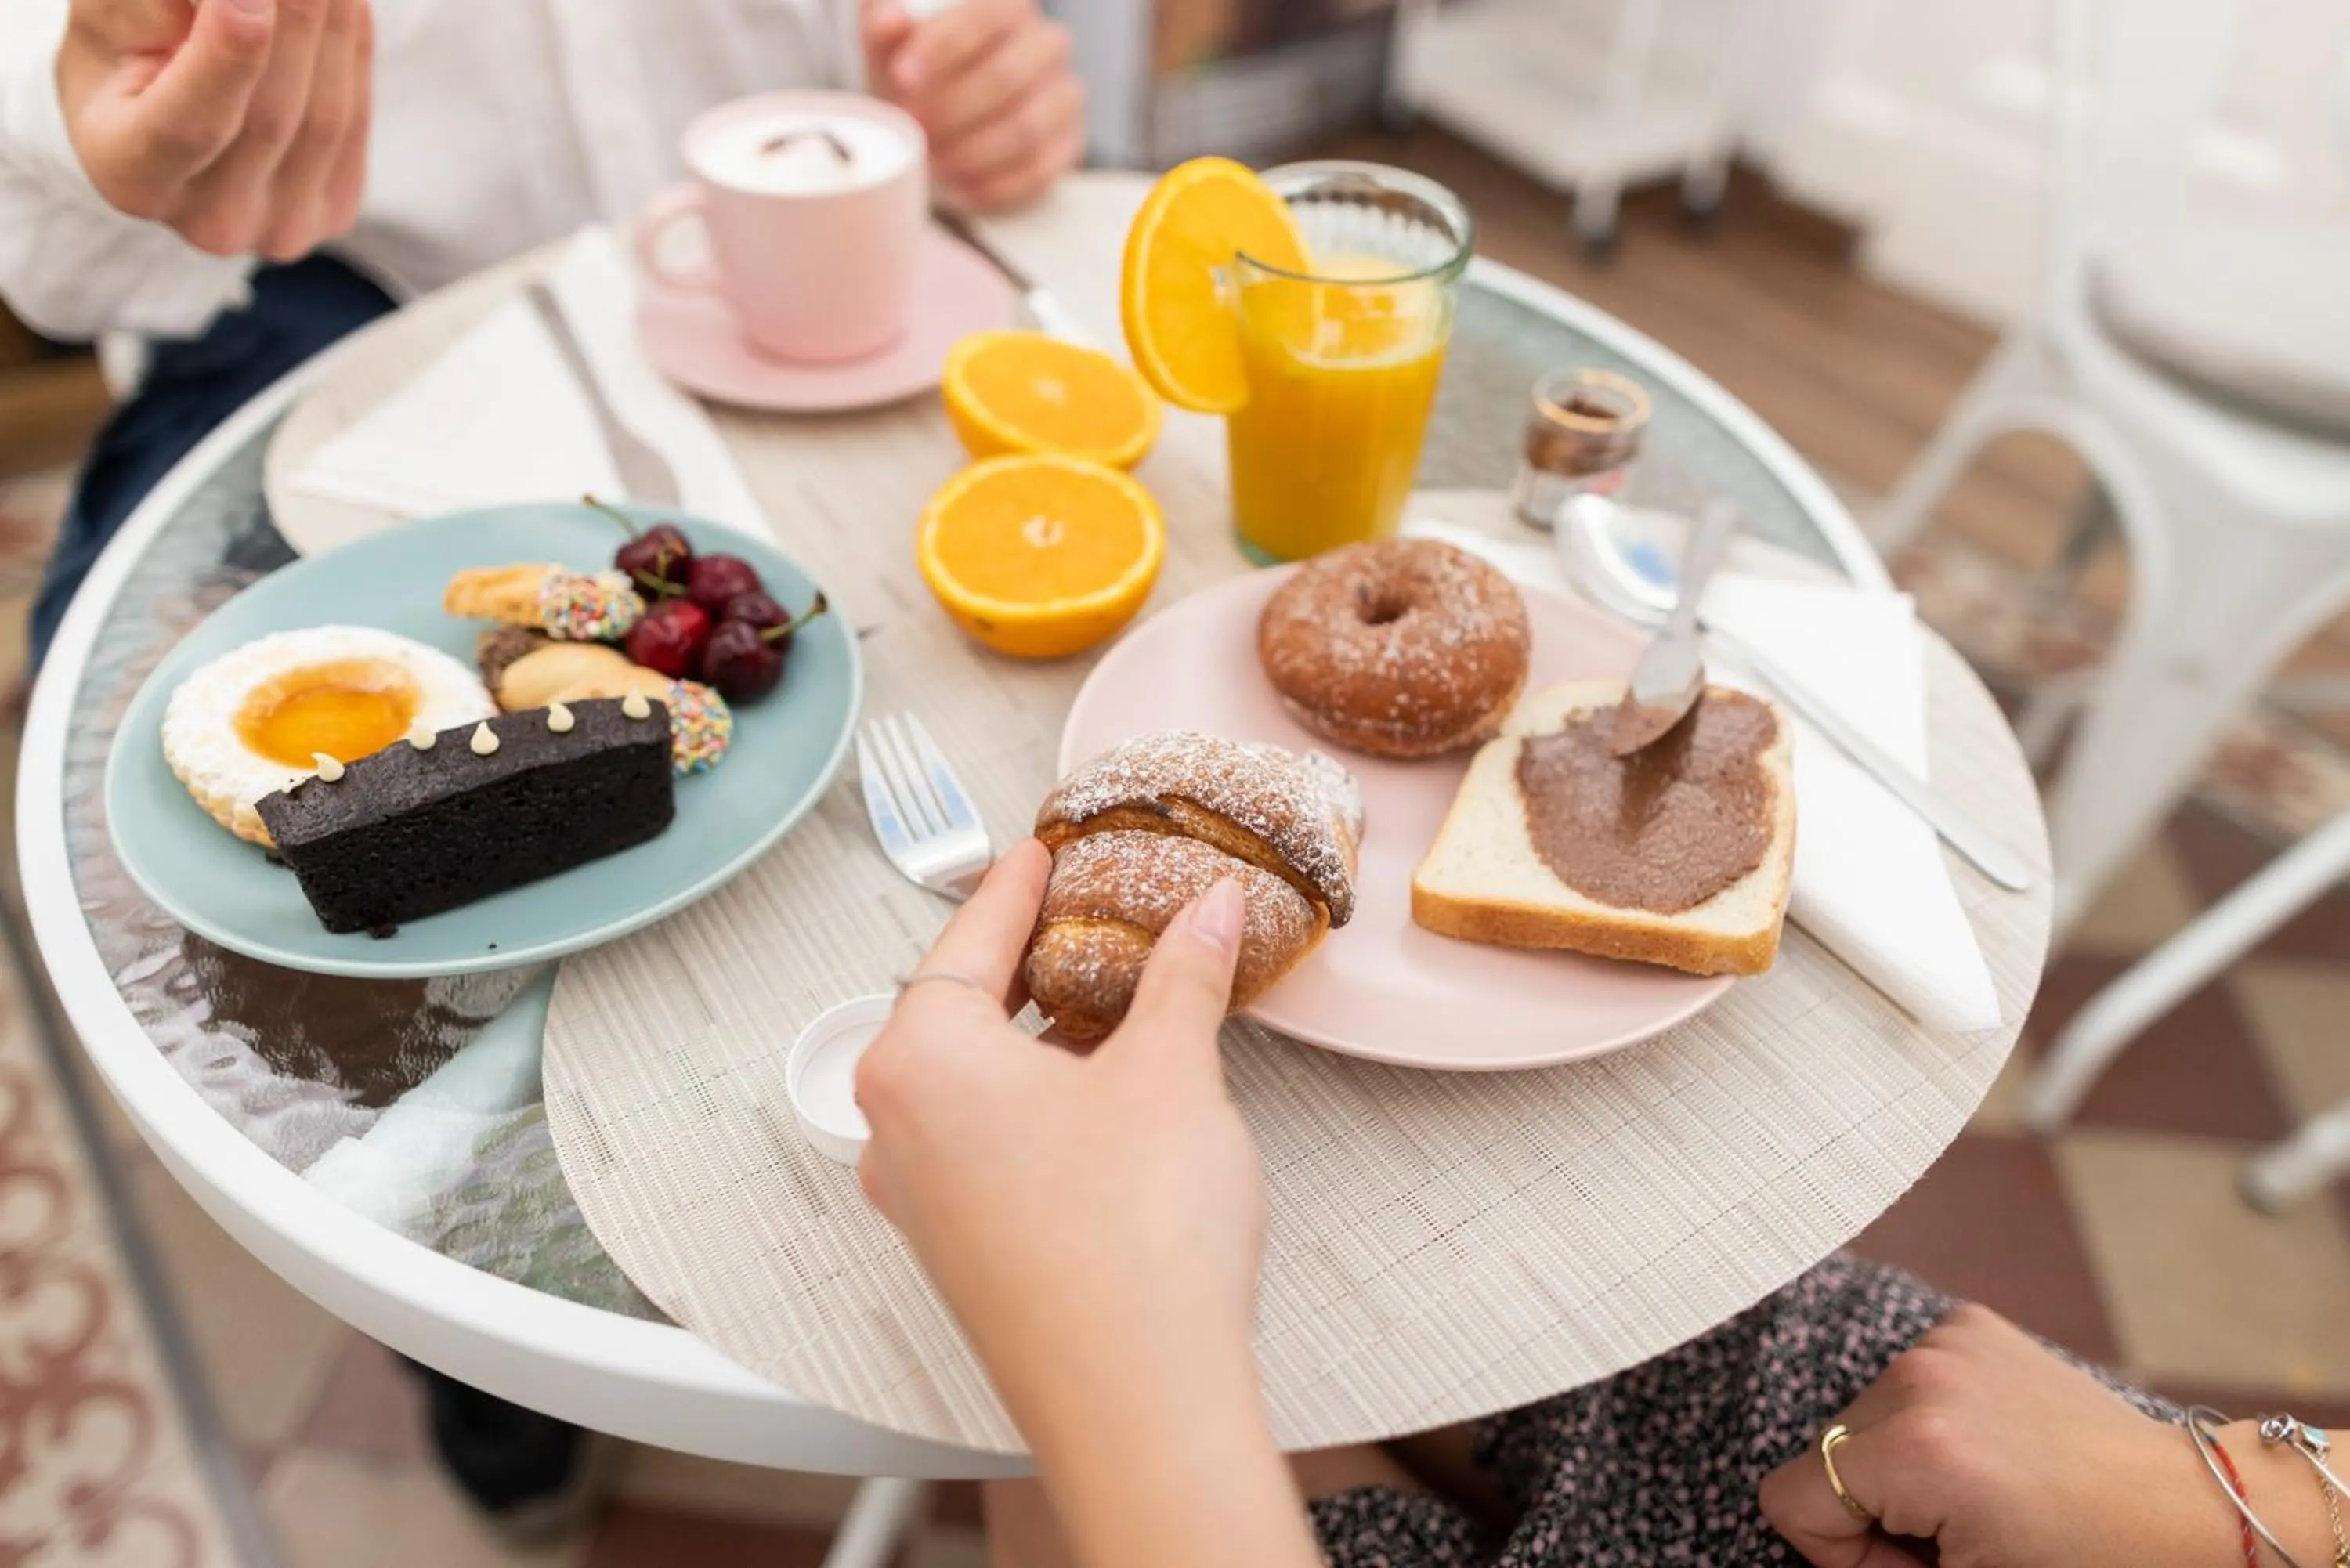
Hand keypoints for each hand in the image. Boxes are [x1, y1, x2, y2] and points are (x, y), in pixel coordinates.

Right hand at [56, 0, 371, 259]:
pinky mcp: (334, 210)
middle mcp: (208, 220)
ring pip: (326, 116)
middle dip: (293, 18)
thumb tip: (242, 3)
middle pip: (271, 115)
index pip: (187, 124)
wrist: (160, 109)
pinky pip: (356, 120)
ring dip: (331, 24)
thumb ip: (163, 4)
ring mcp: (279, 227)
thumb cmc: (124, 47)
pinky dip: (352, 49)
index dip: (226, 57)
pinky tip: (340, 2)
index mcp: (129, 174)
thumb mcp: (114, 11)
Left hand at [858, 842, 1317, 1567]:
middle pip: (958, 1010)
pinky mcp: (959, 1253)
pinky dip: (1035, 1103)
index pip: (967, 940)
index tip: (1039, 852)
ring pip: (971, 1083)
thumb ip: (1183, 977)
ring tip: (1111, 1005)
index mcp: (920, 1059)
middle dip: (1028, 963)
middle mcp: (895, 1126)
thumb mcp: (1171, 1072)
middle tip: (1084, 917)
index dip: (1015, 887)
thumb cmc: (1135, 1238)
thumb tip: (1207, 912)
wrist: (1138, 1399)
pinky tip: (1103, 1100)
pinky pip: (983, 1144)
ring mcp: (919, 1199)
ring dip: (1037, 1039)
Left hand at [861, 0, 1082, 211]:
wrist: (949, 113)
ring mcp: (1064, 94)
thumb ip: (884, 24)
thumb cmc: (919, 70)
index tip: (903, 77)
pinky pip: (1037, 171)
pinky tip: (960, 186)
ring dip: (969, 152)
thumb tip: (890, 23)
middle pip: (1006, 77)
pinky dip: (992, 185)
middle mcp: (1046, 43)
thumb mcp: (891, 41)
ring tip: (933, 160)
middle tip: (913, 127)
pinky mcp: (1069, 142)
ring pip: (1024, 129)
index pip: (984, 16)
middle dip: (950, 109)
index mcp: (1006, 4)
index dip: (942, 47)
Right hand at [1760, 1303, 2317, 1566]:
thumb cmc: (2085, 1561)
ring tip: (1975, 1490)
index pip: (1788, 1495)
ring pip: (1861, 1414)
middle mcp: (1919, 1378)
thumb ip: (1867, 1563)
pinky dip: (1929, 1415)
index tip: (1912, 1562)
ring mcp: (1945, 1342)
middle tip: (1950, 1536)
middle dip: (1871, 1503)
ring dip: (1897, 1458)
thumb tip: (1824, 1539)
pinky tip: (1987, 1445)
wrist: (2182, 1512)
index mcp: (1914, 1448)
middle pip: (1824, 1450)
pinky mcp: (1968, 1325)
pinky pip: (1904, 1377)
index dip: (1838, 1551)